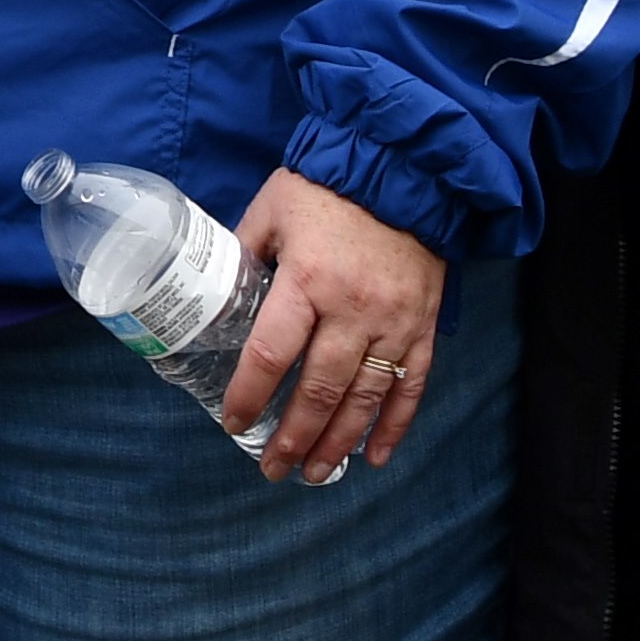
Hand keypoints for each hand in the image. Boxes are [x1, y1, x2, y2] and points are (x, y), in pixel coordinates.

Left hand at [216, 169, 447, 482]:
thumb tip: (216, 288)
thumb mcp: (272, 210)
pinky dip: (395, 425)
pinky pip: (412, 385)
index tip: (233, 422)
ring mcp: (394, 322)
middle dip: (293, 437)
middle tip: (272, 469)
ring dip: (338, 442)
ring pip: (365, 398)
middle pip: (320, 390)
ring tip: (316, 474)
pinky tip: (376, 457)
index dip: (249, 394)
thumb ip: (247, 252)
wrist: (403, 166)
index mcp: (307, 281)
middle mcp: (353, 310)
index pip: (272, 354)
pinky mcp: (423, 325)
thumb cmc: (328, 186)